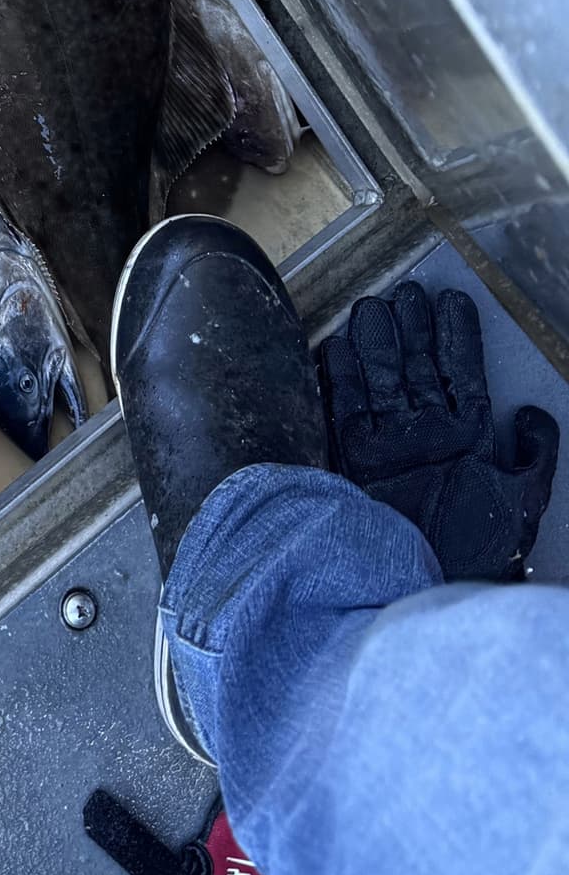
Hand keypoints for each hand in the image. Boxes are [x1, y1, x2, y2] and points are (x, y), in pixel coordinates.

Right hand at [317, 280, 557, 581]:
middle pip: (418, 370)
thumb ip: (536, 454)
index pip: (463, 374)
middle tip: (406, 293)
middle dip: (413, 330)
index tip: (453, 301)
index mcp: (469, 440)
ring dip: (378, 343)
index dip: (458, 337)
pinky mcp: (354, 458)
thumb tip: (534, 413)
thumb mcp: (524, 497)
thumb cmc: (478, 546)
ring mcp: (389, 445)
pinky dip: (340, 377)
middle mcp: (426, 436)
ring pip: (382, 380)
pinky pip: (345, 408)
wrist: (422, 581)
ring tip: (374, 306)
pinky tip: (337, 346)